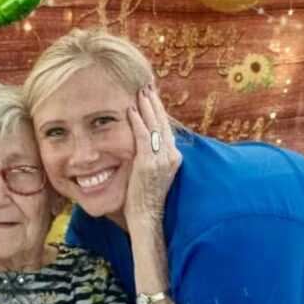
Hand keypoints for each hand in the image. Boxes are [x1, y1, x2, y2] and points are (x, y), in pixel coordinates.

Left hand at [124, 85, 181, 227]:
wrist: (147, 217)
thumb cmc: (146, 199)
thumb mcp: (154, 174)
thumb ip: (152, 158)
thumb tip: (143, 146)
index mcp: (173, 157)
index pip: (166, 128)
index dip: (159, 111)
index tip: (153, 96)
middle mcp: (170, 156)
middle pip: (163, 123)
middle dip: (154, 103)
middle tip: (147, 86)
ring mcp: (160, 159)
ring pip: (154, 126)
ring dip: (146, 107)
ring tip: (140, 92)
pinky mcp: (148, 163)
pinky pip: (142, 136)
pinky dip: (137, 121)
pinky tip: (131, 110)